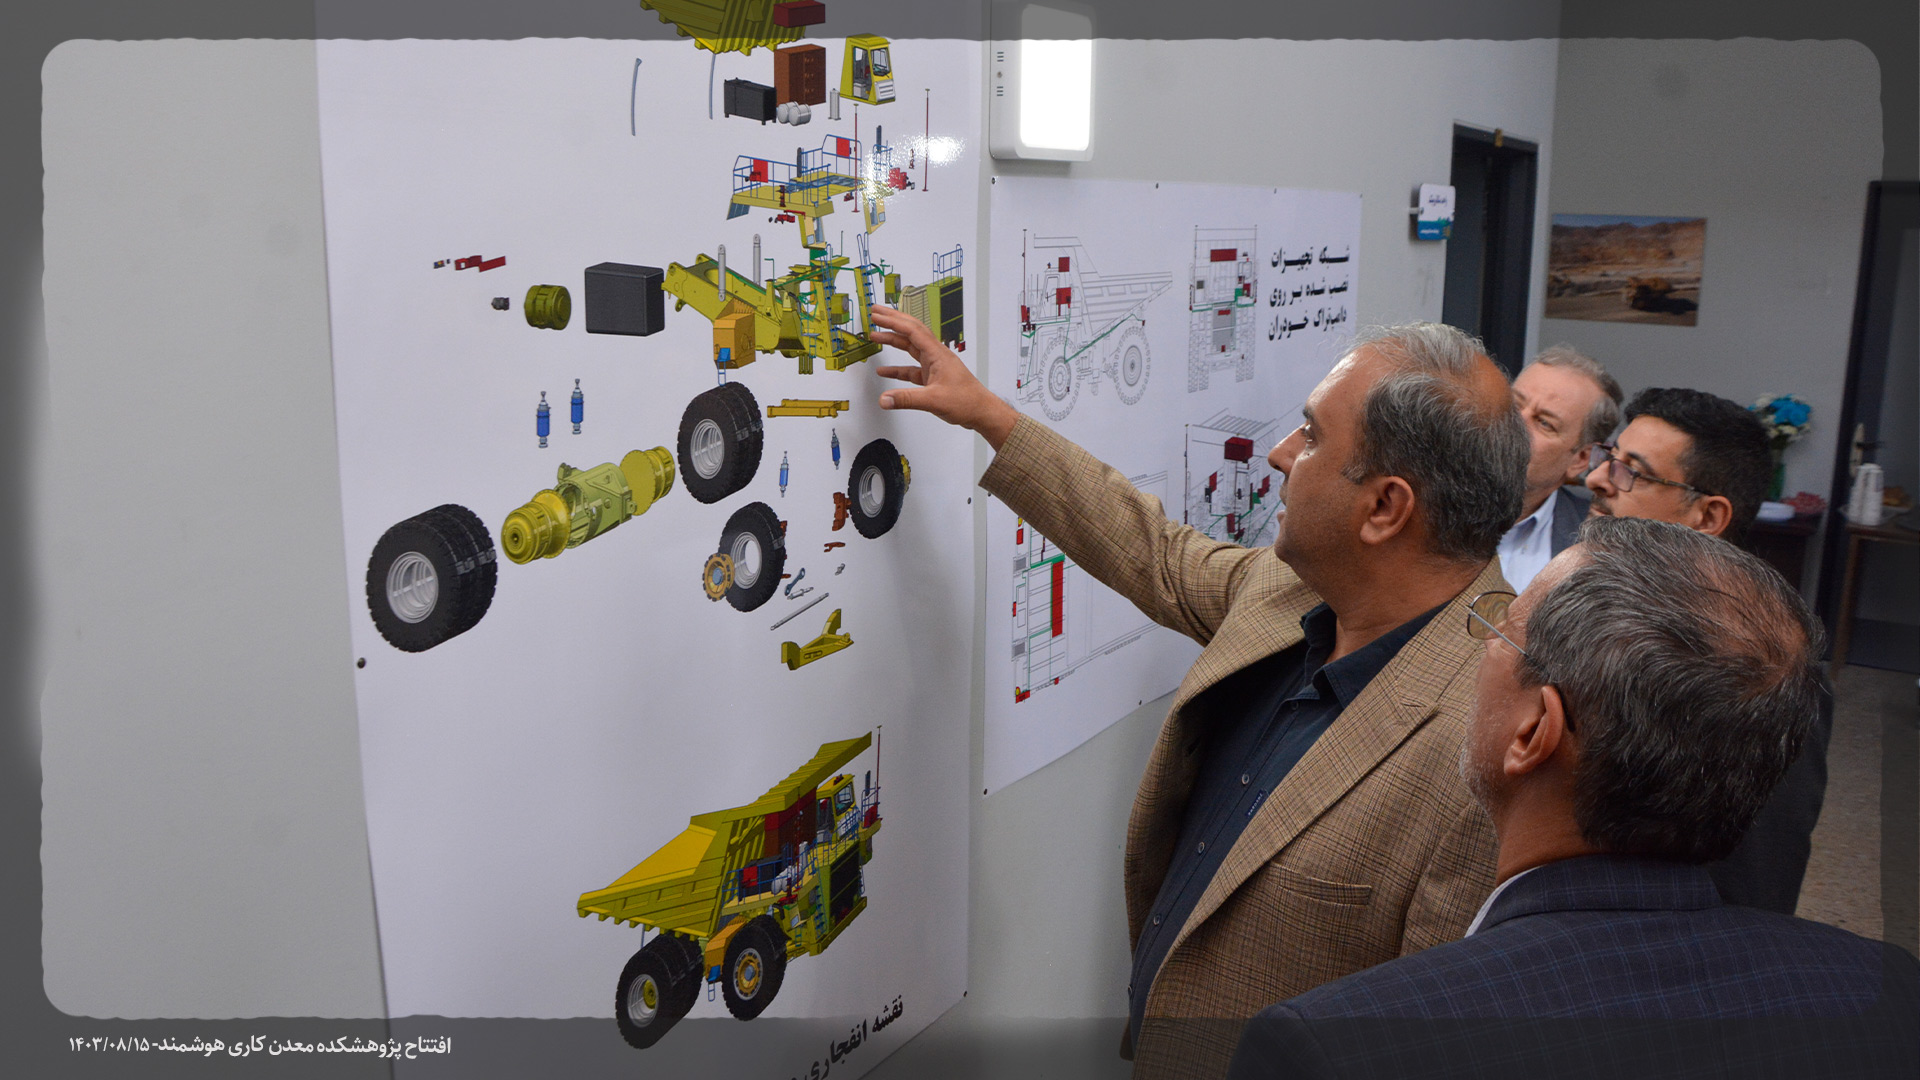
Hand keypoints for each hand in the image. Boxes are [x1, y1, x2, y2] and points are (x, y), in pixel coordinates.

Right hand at [869, 305, 1018, 449]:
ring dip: (893, 341)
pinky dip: (897, 368)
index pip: (912, 330)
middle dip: (892, 321)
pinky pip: (911, 368)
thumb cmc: (967, 401)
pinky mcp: (932, 378)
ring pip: (910, 348)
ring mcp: (934, 366)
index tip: (878, 315)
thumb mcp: (933, 400)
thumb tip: (884, 399)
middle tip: (876, 314)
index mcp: (937, 354)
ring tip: (876, 336)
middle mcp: (935, 356)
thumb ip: (906, 399)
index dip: (893, 321)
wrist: (981, 411)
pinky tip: (885, 370)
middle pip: (911, 332)